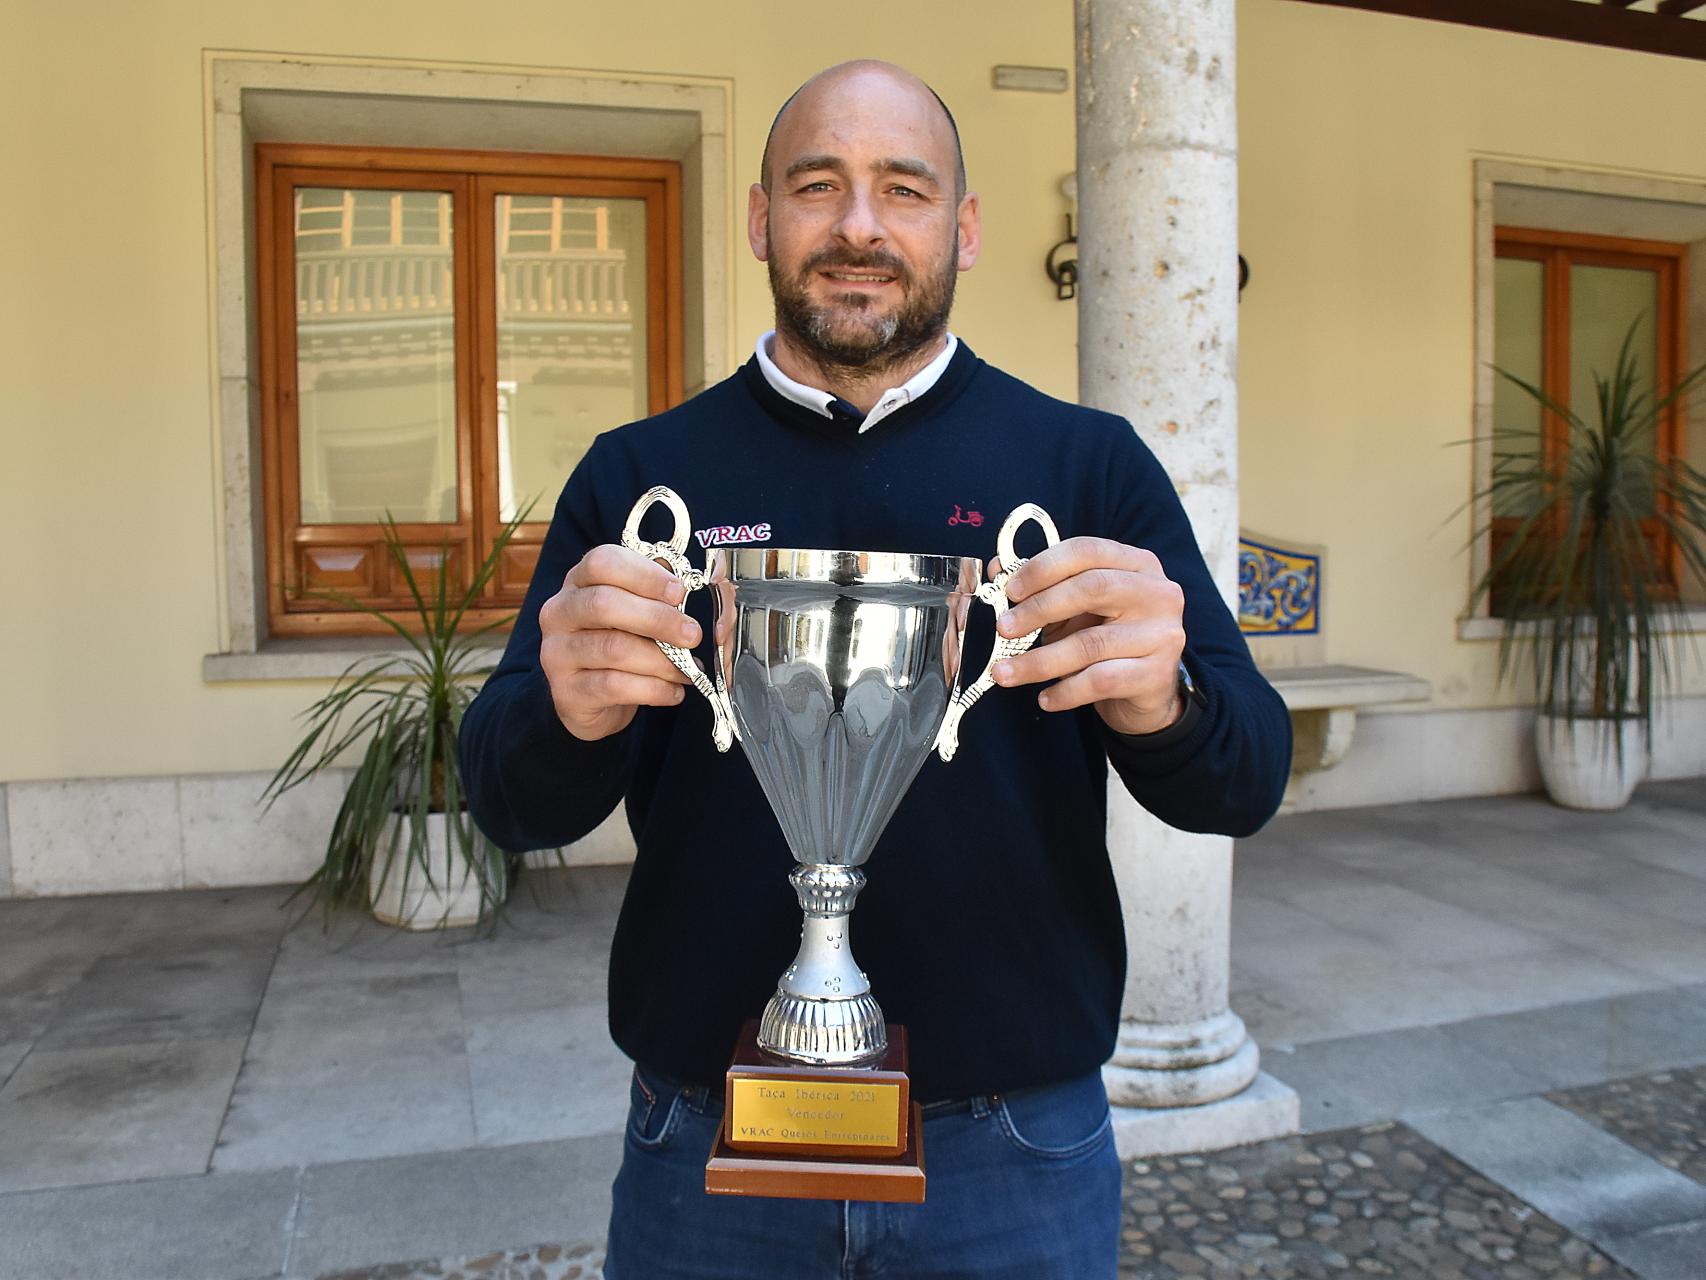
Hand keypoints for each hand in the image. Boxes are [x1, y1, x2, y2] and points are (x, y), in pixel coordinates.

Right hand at [539, 545, 699, 741]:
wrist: (589, 700)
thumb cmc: (618, 644)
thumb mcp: (631, 612)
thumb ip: (652, 594)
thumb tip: (680, 585)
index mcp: (578, 583)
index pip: (602, 562)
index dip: (645, 574)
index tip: (678, 593)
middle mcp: (559, 613)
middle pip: (605, 603)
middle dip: (658, 618)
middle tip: (692, 634)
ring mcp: (557, 653)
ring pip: (614, 649)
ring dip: (662, 661)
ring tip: (688, 669)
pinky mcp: (567, 691)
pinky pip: (615, 686)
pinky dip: (654, 689)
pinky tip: (674, 691)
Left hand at [988, 537, 1185, 735]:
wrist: (1147, 692)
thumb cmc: (1106, 641)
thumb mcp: (1073, 610)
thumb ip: (1040, 588)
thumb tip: (995, 569)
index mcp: (1137, 564)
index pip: (1087, 551)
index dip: (1043, 567)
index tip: (1010, 590)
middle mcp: (1158, 593)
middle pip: (1092, 588)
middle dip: (1038, 608)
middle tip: (1003, 628)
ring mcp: (1163, 634)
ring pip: (1090, 643)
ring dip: (1038, 661)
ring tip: (1005, 672)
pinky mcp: (1157, 674)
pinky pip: (1100, 680)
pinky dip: (1065, 691)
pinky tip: (1045, 698)